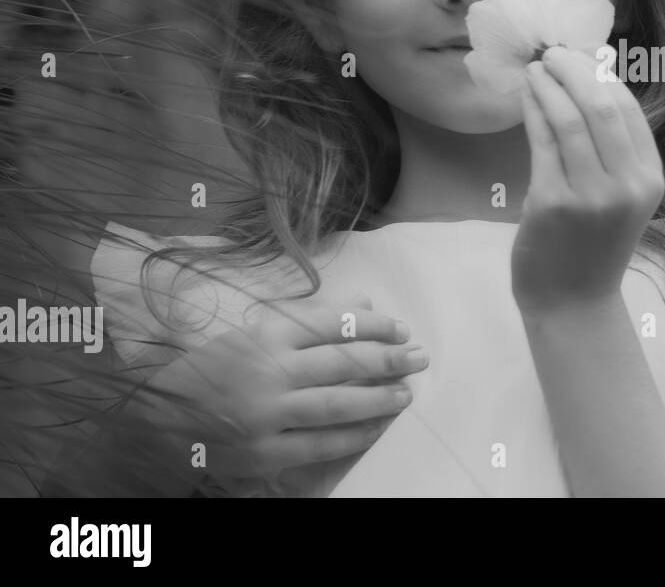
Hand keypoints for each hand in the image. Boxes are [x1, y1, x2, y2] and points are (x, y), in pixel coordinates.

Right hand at [133, 292, 427, 491]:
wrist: (154, 421)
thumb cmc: (210, 369)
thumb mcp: (253, 331)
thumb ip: (309, 319)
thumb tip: (364, 302)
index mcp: (265, 335)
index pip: (333, 324)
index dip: (373, 325)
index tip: (401, 328)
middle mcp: (268, 372)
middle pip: (343, 363)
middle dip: (388, 359)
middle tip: (419, 357)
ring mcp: (266, 416)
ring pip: (337, 405)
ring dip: (379, 399)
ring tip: (406, 393)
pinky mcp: (263, 453)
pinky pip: (319, 445)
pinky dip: (353, 436)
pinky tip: (377, 428)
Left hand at [512, 46, 664, 316]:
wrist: (572, 303)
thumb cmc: (593, 245)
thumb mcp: (620, 196)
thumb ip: (612, 148)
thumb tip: (592, 79)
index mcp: (650, 179)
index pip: (629, 109)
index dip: (601, 74)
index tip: (578, 56)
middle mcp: (628, 185)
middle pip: (601, 105)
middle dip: (573, 69)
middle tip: (551, 52)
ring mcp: (591, 195)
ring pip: (569, 118)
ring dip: (548, 85)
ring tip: (534, 69)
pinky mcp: (553, 203)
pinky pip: (542, 141)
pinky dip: (533, 110)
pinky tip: (525, 96)